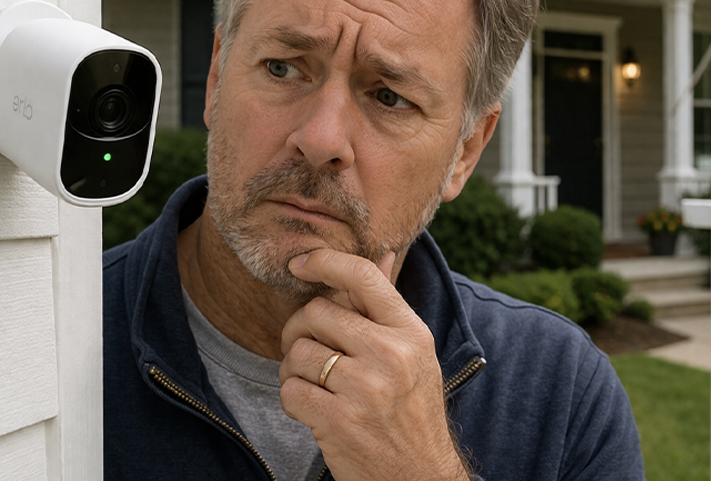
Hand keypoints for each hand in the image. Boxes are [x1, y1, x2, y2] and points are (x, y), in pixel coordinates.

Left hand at [278, 249, 468, 480]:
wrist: (420, 476)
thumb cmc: (412, 411)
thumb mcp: (414, 354)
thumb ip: (389, 305)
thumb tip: (382, 253)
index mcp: (411, 333)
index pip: (362, 276)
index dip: (324, 262)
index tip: (300, 264)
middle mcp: (391, 355)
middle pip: (317, 313)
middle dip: (299, 329)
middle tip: (306, 349)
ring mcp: (365, 389)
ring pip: (298, 353)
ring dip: (294, 369)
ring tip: (313, 384)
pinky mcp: (338, 420)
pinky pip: (290, 390)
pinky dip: (293, 399)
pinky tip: (313, 408)